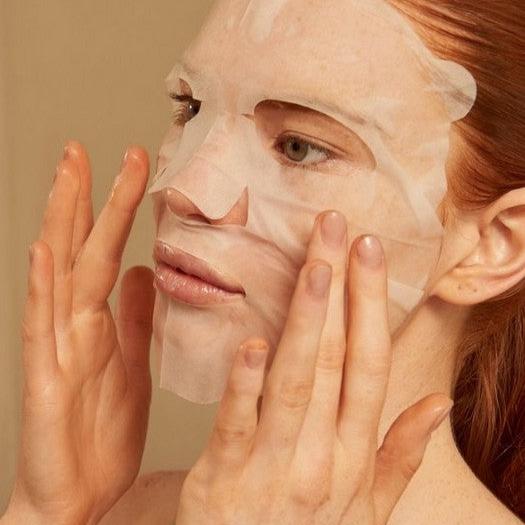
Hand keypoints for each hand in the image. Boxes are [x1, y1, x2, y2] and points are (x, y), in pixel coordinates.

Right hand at [3, 142, 153, 524]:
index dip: (115, 207)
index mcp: (97, 322)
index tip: (131, 165)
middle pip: (79, 249)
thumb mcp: (132, 362)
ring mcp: (56, 348)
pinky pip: (44, 328)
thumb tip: (144, 270)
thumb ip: (134, 317)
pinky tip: (46, 252)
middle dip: (85, 196)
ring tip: (69, 172)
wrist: (81, 493)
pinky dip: (44, 287)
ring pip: (59, 274)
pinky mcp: (45, 379)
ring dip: (63, 221)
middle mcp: (73, 325)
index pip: (105, 251)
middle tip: (90, 147)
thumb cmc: (102, 430)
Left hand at [176, 211, 452, 524]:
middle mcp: (321, 456)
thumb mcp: (368, 510)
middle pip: (336, 358)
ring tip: (314, 266)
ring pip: (295, 381)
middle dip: (340, 289)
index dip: (371, 305)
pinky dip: (245, 383)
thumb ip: (400, 456)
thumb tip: (439, 406)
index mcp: (353, 454)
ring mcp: (272, 467)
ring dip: (307, 321)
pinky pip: (237, 424)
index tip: (368, 252)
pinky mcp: (221, 479)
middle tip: (338, 229)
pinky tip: (253, 343)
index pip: (371, 365)